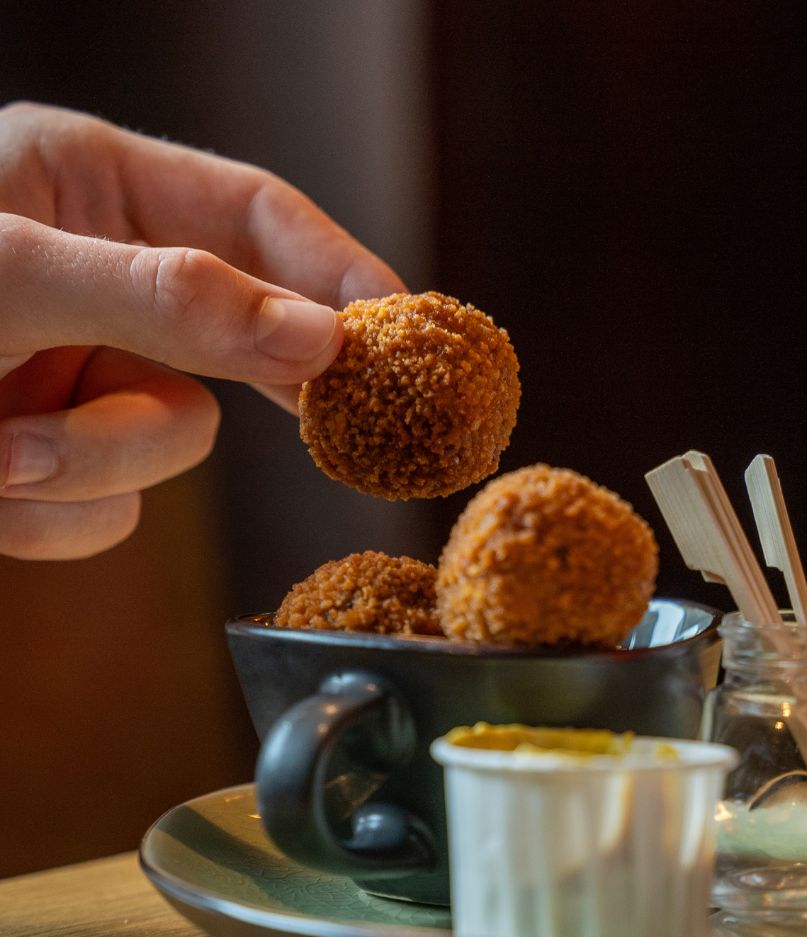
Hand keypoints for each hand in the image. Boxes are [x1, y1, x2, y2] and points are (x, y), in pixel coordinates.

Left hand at [0, 102, 403, 558]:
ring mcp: (85, 378)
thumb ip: (171, 300)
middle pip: (237, 339)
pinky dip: (55, 514)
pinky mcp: (57, 463)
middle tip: (338, 419)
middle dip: (241, 385)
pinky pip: (113, 509)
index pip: (259, 219)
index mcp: (93, 191)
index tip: (405, 330)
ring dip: (97, 461)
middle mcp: (104, 285)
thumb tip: (317, 340)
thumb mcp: (13, 279)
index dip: (341, 271)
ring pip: (173, 442)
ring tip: (0, 454)